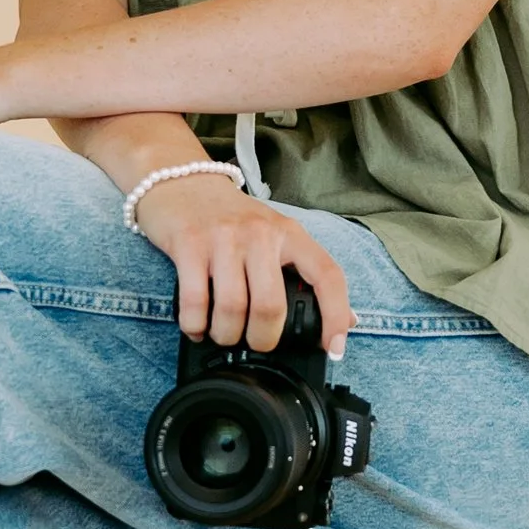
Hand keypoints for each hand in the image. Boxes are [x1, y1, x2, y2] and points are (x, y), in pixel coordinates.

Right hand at [138, 173, 354, 354]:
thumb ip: (306, 272)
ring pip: (232, 309)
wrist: (182, 180)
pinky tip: (197, 327)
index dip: (336, 315)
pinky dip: (195, 325)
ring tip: (223, 335)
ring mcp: (223, 238)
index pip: (326, 275)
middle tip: (255, 342)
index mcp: (290, 233)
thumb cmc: (232, 217)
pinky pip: (194, 302)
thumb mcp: (275, 234)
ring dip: (226, 335)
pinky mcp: (188, 244)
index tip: (334, 348)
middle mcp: (260, 234)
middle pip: (270, 305)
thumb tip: (346, 320)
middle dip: (263, 339)